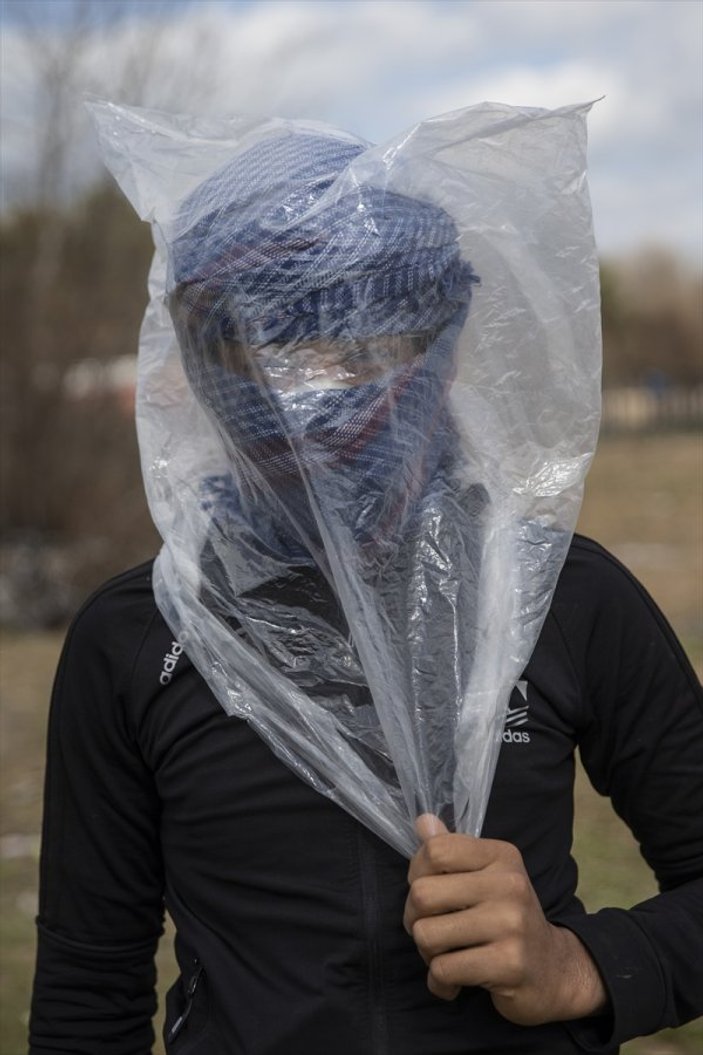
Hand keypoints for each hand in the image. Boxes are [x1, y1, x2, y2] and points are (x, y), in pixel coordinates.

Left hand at [404, 815, 607, 1024]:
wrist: (554, 971)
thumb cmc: (508, 918)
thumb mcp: (486, 876)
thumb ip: (451, 849)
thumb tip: (423, 821)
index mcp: (501, 856)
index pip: (435, 851)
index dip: (417, 874)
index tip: (431, 893)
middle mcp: (509, 884)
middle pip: (422, 894)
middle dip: (414, 919)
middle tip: (433, 930)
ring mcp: (511, 924)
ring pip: (427, 935)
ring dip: (427, 953)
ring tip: (447, 955)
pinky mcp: (509, 964)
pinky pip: (443, 970)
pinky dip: (439, 982)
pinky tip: (455, 983)